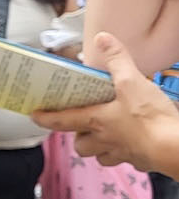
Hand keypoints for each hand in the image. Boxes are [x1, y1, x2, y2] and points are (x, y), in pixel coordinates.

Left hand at [33, 32, 178, 171]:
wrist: (174, 147)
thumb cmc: (151, 119)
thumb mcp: (132, 82)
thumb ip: (117, 60)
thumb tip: (103, 39)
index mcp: (96, 121)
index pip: (62, 120)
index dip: (45, 118)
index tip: (34, 116)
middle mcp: (104, 140)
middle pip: (81, 145)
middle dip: (78, 137)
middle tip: (82, 125)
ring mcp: (122, 153)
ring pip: (100, 155)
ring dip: (98, 147)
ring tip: (105, 134)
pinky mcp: (139, 159)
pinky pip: (124, 158)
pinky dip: (124, 152)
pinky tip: (132, 141)